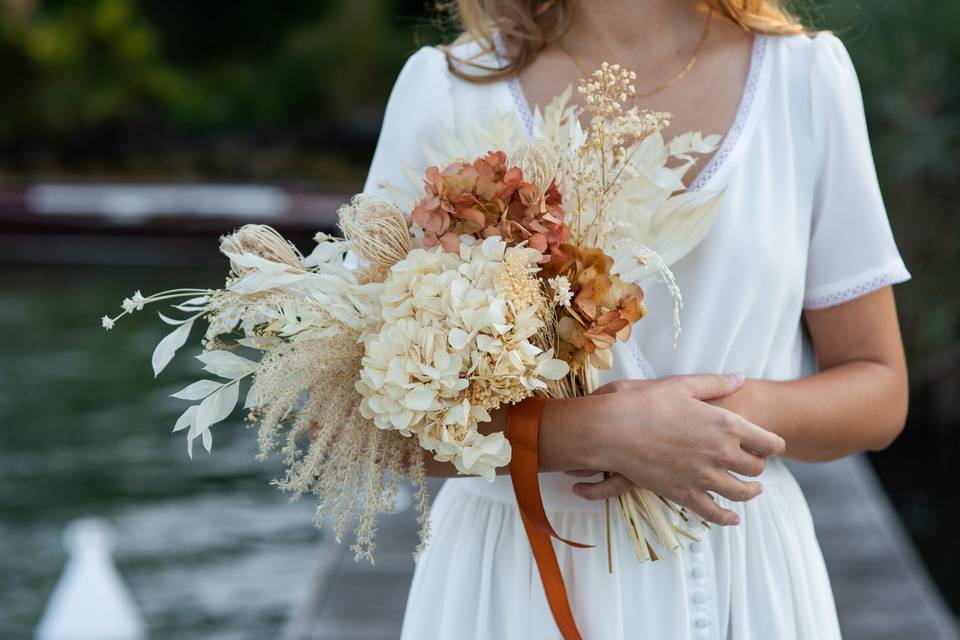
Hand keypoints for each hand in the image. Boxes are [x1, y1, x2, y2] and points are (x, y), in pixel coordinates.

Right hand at [579, 374, 785, 525]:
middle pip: (756, 468)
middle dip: (758, 465)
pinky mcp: (684, 493)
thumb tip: (741, 378)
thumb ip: (716, 384)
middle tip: (755, 464)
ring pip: (741, 492)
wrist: (613, 430)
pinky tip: (732, 518)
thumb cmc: (646, 402)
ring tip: (753, 491)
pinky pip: (714, 512)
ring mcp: (704, 476)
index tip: (774, 446)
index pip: (768, 442)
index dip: (774, 445)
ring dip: (750, 492)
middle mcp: (722, 453)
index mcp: (727, 424)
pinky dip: (726, 517)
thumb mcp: (683, 385)